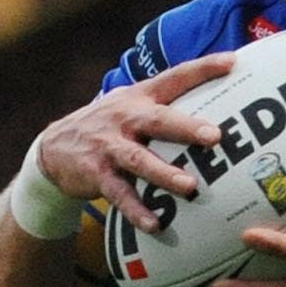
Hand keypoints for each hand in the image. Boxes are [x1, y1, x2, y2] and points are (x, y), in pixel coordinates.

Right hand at [36, 53, 235, 229]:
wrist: (53, 147)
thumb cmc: (109, 125)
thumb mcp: (130, 104)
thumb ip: (164, 102)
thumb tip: (215, 102)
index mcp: (140, 97)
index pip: (174, 77)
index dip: (202, 68)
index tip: (232, 62)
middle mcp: (125, 118)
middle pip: (158, 120)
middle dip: (186, 127)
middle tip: (215, 136)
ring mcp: (109, 146)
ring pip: (139, 160)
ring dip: (164, 174)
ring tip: (189, 187)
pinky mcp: (96, 173)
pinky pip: (119, 194)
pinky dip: (136, 210)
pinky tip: (155, 224)